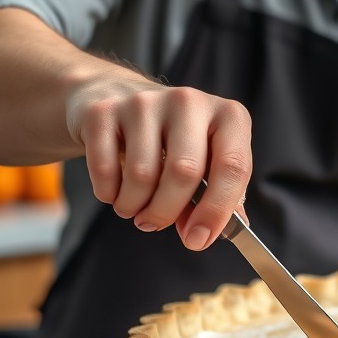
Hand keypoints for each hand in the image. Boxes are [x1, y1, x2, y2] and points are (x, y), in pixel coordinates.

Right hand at [66, 72, 252, 250]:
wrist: (116, 97)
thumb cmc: (172, 139)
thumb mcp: (207, 159)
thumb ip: (217, 196)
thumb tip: (207, 234)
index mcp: (228, 116)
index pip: (233, 167)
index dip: (216, 211)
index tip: (198, 240)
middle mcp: (189, 102)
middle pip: (184, 172)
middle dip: (167, 212)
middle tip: (154, 224)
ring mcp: (145, 103)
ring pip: (143, 175)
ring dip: (135, 206)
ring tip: (134, 207)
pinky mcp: (104, 111)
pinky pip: (104, 169)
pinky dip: (108, 193)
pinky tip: (114, 191)